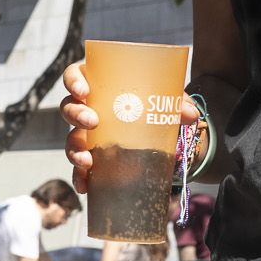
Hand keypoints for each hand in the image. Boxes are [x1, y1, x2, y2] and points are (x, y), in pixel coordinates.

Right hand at [61, 59, 201, 194]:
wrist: (154, 130)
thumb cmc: (150, 103)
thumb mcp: (163, 98)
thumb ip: (176, 102)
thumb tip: (191, 114)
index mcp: (98, 85)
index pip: (74, 75)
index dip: (73, 81)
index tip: (83, 90)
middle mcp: (86, 108)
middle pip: (68, 107)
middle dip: (76, 114)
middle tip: (92, 121)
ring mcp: (85, 133)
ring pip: (70, 139)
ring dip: (74, 150)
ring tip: (87, 160)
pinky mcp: (91, 155)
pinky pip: (79, 167)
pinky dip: (80, 176)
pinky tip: (85, 185)